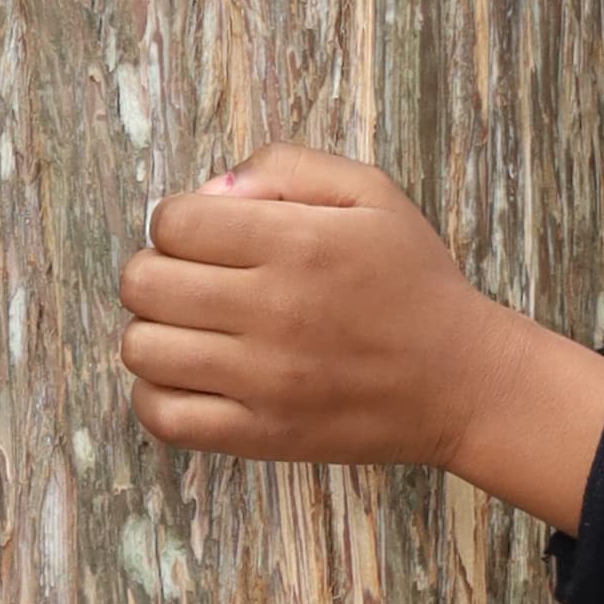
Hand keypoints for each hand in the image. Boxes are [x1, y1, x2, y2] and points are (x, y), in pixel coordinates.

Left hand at [118, 144, 603, 530]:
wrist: (462, 382)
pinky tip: (186, 377)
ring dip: (153, 331)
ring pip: (141, 349)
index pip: (174, 222)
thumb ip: (288, 168)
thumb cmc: (412, 281)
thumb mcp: (371, 194)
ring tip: (189, 329)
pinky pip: (164, 417)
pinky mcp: (260, 435)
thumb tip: (211, 190)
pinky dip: (155, 395)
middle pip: (143, 283)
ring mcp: (263, 379)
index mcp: (299, 242)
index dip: (177, 222)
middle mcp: (274, 310)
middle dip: (156, 271)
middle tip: (191, 280)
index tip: (204, 236)